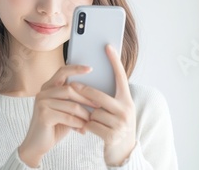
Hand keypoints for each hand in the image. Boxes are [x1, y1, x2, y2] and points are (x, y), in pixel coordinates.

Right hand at [18, 65, 97, 166]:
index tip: (90, 68)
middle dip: (86, 98)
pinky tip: (82, 130)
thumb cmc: (54, 127)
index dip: (76, 69)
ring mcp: (42, 103)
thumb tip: (95, 96)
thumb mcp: (64, 111)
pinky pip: (68, 117)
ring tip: (90, 122)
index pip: (62, 71)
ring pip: (71, 105)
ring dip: (84, 115)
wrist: (37, 145)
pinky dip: (78, 124)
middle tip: (98, 106)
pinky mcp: (44, 115)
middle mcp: (43, 92)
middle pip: (70, 89)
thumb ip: (73, 101)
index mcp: (48, 88)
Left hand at [70, 44, 136, 165]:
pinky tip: (89, 130)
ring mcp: (120, 123)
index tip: (107, 46)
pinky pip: (90, 125)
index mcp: (127, 99)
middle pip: (98, 95)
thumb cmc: (115, 125)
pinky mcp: (112, 135)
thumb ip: (108, 96)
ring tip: (92, 120)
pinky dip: (85, 127)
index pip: (120, 76)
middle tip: (71, 86)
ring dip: (87, 115)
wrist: (124, 150)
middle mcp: (126, 109)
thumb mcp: (116, 109)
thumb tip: (91, 78)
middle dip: (83, 92)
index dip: (114, 61)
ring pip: (92, 111)